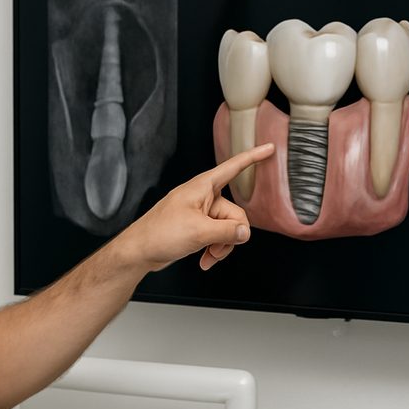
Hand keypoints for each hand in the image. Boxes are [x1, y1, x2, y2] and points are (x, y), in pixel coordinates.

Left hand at [119, 143, 274, 271]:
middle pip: (236, 214)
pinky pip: (217, 237)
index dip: (253, 158)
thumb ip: (227, 231)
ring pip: (228, 229)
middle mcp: (203, 197)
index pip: (234, 167)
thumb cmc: (159, 233)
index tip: (269, 149)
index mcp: (203, 187)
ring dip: (221, 246)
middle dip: (230, 236)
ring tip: (207, 256)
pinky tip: (204, 259)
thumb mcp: (199, 232)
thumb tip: (245, 233)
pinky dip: (214, 249)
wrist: (139, 252)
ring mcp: (200, 213)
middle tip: (216, 248)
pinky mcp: (197, 227)